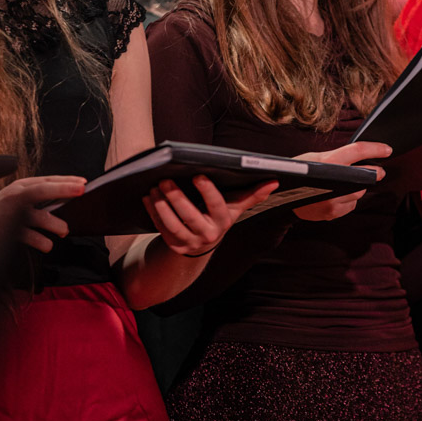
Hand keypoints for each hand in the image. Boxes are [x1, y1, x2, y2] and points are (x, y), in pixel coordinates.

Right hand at [0, 175, 87, 253]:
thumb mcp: (16, 199)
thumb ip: (37, 198)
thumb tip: (66, 200)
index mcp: (20, 187)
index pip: (46, 180)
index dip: (66, 180)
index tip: (84, 182)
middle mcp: (16, 197)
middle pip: (43, 190)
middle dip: (63, 189)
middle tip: (81, 191)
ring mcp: (11, 214)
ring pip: (39, 216)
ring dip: (56, 224)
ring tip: (64, 230)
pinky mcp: (7, 232)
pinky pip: (29, 236)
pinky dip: (41, 241)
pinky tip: (47, 244)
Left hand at [142, 175, 279, 255]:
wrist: (202, 243)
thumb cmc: (219, 216)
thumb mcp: (235, 207)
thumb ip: (253, 194)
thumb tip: (274, 181)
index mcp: (223, 221)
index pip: (217, 206)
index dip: (208, 192)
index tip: (197, 175)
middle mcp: (207, 234)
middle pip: (190, 216)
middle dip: (177, 198)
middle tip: (165, 180)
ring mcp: (189, 242)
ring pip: (172, 225)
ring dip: (161, 206)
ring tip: (154, 188)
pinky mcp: (174, 245)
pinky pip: (160, 229)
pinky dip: (152, 213)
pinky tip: (147, 197)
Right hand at [293, 141, 390, 221]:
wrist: (281, 197)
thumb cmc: (298, 173)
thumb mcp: (314, 157)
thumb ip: (337, 157)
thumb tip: (361, 156)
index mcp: (328, 163)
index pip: (358, 151)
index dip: (375, 149)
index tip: (387, 149)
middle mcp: (332, 183)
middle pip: (365, 177)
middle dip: (374, 172)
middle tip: (379, 170)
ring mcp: (332, 201)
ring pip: (359, 192)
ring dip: (359, 187)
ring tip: (347, 183)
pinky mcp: (332, 213)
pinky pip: (351, 204)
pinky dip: (349, 199)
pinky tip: (338, 195)